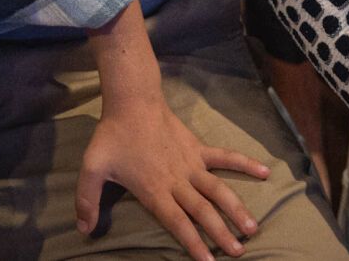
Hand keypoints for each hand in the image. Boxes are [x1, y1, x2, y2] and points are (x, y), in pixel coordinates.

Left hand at [77, 94, 270, 260]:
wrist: (132, 101)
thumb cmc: (112, 137)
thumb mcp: (92, 169)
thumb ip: (87, 200)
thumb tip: (83, 229)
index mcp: (155, 189)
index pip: (177, 222)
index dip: (193, 242)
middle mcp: (178, 180)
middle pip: (203, 211)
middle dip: (221, 233)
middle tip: (239, 252)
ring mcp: (192, 163)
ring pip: (219, 189)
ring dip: (237, 208)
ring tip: (253, 227)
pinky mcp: (198, 148)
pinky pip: (225, 157)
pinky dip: (245, 163)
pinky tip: (265, 172)